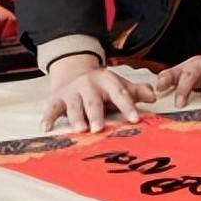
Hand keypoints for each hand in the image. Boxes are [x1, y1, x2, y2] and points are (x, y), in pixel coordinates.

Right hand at [42, 54, 156, 132]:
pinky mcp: (56, 98)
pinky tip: (46, 127)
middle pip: (93, 101)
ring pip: (73, 105)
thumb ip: (137, 92)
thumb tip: (154, 97)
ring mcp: (72, 91)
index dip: (128, 107)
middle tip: (100, 128)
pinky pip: (52, 108)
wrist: (75, 71)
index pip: (120, 94)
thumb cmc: (103, 87)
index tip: (135, 120)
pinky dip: (48, 117)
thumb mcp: (120, 86)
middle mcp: (89, 84)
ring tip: (80, 130)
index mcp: (108, 81)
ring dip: (76, 117)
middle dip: (97, 114)